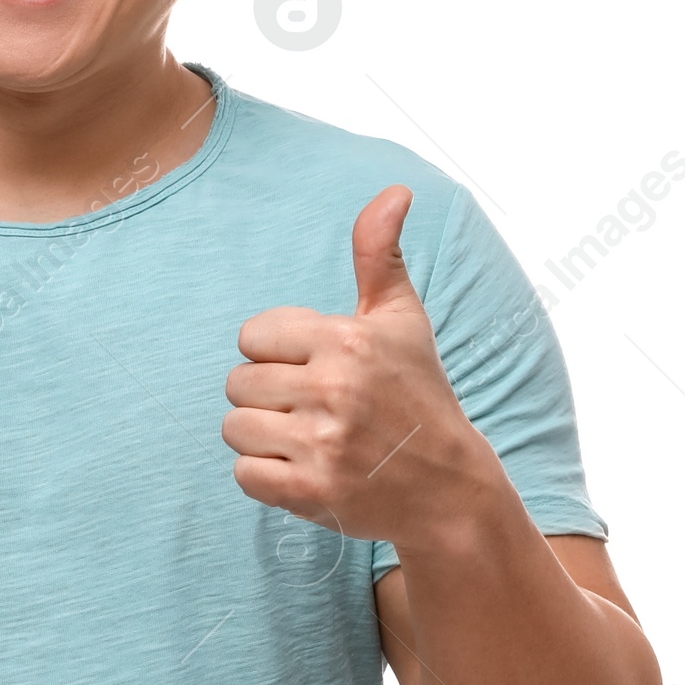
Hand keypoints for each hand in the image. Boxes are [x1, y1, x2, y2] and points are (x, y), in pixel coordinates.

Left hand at [222, 186, 491, 547]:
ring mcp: (322, 444)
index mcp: (346, 340)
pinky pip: (243, 475)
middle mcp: (334, 388)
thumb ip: (380, 255)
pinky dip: (265, 477)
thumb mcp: (402, 320)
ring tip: (306, 439)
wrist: (449, 490)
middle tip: (312, 409)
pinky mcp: (311, 492)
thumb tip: (395, 191)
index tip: (313, 370)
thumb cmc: (418, 396)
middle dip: (266, 397)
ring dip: (262, 437)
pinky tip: (304, 470)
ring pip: (235, 428)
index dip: (275, 354)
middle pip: (237, 383)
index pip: (251, 336)